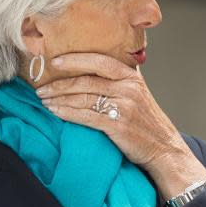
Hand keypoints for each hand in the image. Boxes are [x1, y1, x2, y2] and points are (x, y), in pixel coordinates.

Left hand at [36, 53, 205, 198]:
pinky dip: (66, 113)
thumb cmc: (147, 121)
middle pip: (86, 81)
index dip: (75, 59)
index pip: (99, 61)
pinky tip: (55, 112)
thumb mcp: (139, 93)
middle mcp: (128, 88)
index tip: (56, 61)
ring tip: (44, 100)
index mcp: (132, 77)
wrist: (163, 147)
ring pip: (82, 98)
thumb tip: (97, 67)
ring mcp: (123, 106)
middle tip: (42, 88)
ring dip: (59, 99)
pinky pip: (85, 116)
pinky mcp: (117, 125)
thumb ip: (121, 79)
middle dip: (59, 84)